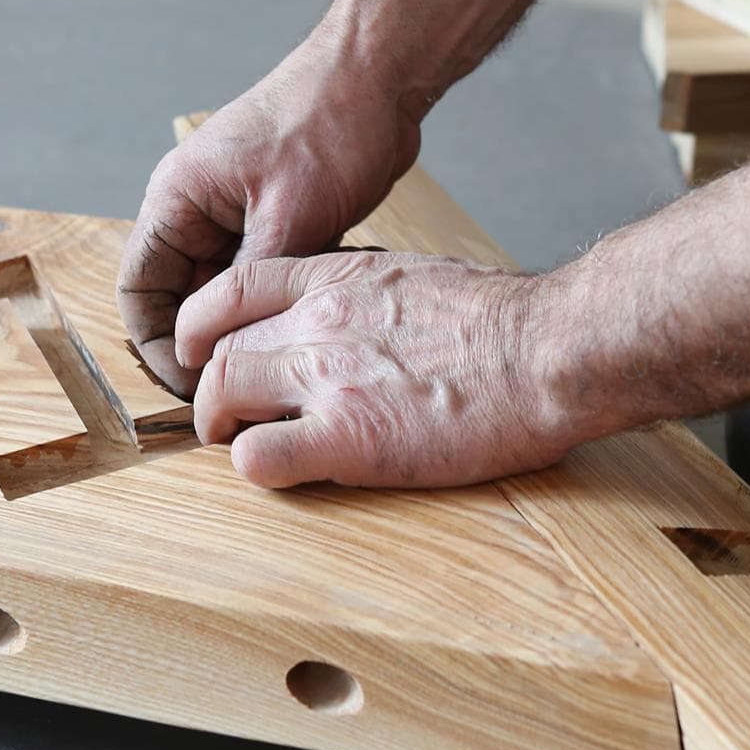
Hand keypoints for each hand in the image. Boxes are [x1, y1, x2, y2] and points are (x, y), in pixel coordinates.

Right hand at [117, 45, 422, 396]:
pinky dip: (273, 302)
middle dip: (204, 343)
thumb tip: (231, 346)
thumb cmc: (328, 123)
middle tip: (237, 390)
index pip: (139, 288)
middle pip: (178, 295)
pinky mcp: (272, 215)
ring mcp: (234, 211)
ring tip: (271, 365)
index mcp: (177, 199)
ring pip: (222, 289)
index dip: (158, 345)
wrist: (379, 73)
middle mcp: (195, 207)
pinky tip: (299, 329)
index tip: (193, 385)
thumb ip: (251, 284)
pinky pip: (258, 273)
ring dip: (242, 325)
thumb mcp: (289, 217)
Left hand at [175, 251, 579, 487]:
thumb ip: (365, 296)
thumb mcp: (415, 278)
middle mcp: (317, 321)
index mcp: (336, 278)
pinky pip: (260, 458)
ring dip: (221, 428)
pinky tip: (283, 471)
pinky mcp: (347, 438)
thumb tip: (352, 320)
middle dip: (211, 388)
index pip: (231, 289)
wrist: (548, 349)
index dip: (202, 326)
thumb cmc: (502, 321)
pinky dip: (256, 467)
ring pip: (223, 396)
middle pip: (218, 350)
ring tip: (240, 445)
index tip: (203, 352)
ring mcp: (326, 378)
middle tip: (225, 416)